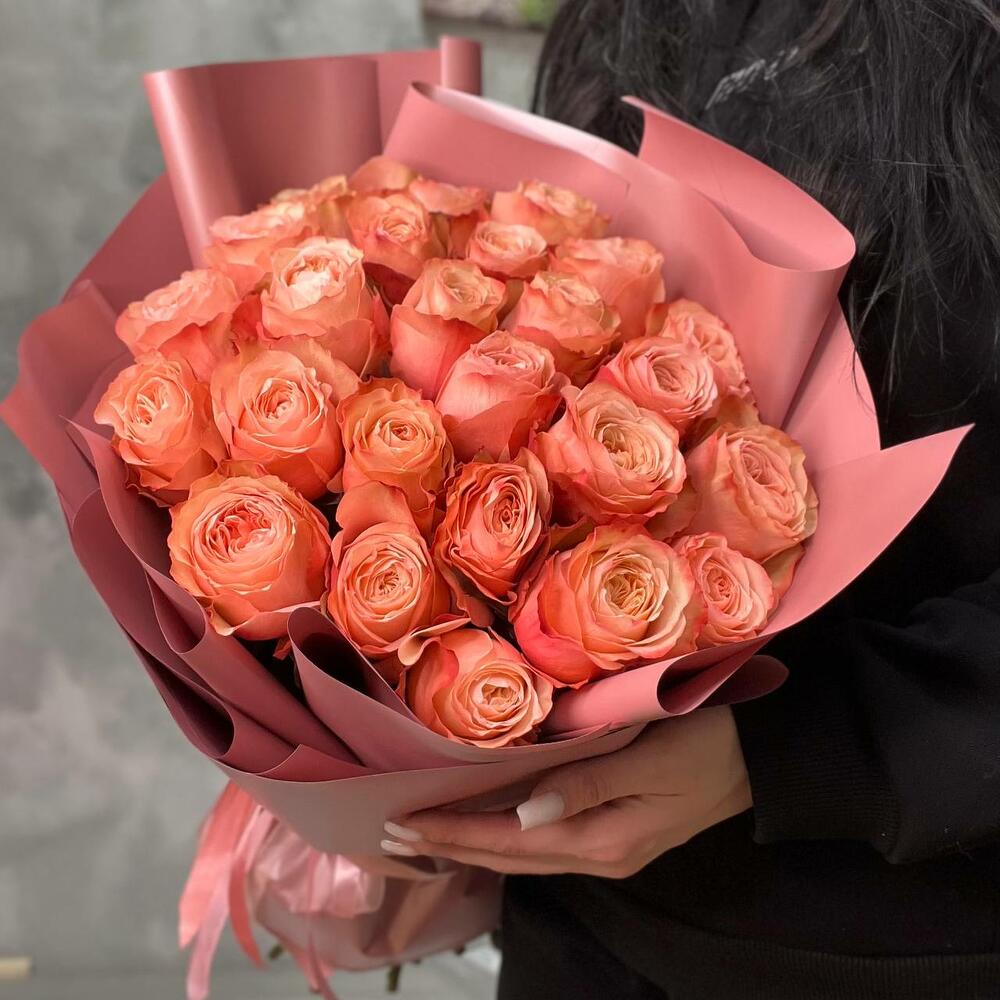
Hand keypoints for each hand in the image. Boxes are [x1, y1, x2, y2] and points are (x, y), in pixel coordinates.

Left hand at [382, 706, 751, 877]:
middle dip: (450, 846)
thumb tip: (525, 815)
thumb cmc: (709, 742)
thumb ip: (587, 785)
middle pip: (509, 857)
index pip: (510, 841)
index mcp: (604, 838)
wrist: (764, 755)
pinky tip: (489, 825)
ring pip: (524, 854)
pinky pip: (545, 843)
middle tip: (391, 835)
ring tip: (425, 835)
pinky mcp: (617, 831)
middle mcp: (600, 852)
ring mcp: (610, 847)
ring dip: (472, 844)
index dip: (454, 832)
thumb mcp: (652, 757)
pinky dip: (506, 837)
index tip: (404, 823)